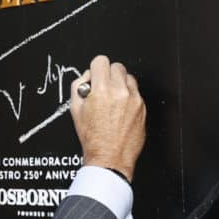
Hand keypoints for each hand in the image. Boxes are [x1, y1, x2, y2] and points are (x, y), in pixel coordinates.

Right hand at [70, 55, 145, 181]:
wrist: (110, 157)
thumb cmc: (93, 138)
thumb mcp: (75, 110)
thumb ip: (79, 86)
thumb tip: (87, 77)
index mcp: (102, 90)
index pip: (100, 61)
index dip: (95, 68)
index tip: (95, 76)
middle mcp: (120, 92)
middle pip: (116, 66)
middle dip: (108, 75)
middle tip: (103, 88)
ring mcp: (134, 100)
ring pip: (128, 77)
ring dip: (120, 84)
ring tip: (113, 100)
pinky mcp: (142, 107)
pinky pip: (136, 92)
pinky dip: (128, 97)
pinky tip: (120, 110)